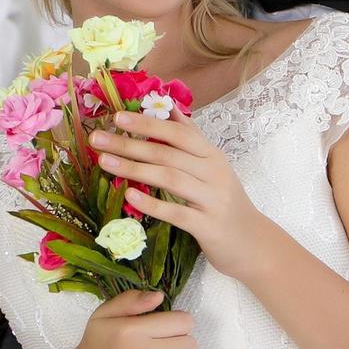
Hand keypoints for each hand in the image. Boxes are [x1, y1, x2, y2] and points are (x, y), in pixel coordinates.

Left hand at [92, 110, 286, 281]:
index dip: (147, 123)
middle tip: (97, 139)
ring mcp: (212, 199)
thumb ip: (190, 137)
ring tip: (104, 162)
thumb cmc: (224, 202)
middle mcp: (213, 172)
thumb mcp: (212, 166)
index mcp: (211, 155)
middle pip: (167, 153)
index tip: (116, 117)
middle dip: (129, 144)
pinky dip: (153, 204)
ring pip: (169, 178)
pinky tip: (129, 197)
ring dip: (134, 169)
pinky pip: (177, 212)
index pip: (176, 132)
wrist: (252, 243)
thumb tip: (169, 106)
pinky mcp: (208, 226)